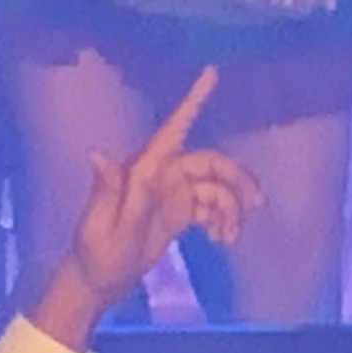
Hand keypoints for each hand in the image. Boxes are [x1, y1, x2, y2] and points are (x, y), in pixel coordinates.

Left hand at [42, 66, 259, 331]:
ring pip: (216, 186)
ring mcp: (173, 193)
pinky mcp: (180, 212)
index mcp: (144, 170)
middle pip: (209, 162)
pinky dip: (224, 220)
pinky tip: (225, 241)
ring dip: (232, 207)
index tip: (211, 72)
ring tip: (232, 238)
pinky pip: (212, 206)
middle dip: (236, 178)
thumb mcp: (101, 224)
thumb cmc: (97, 251)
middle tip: (256, 204)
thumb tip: (95, 152)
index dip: (193, 100)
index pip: (173, 129)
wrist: (99, 280)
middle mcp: (162, 174)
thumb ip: (106, 189)